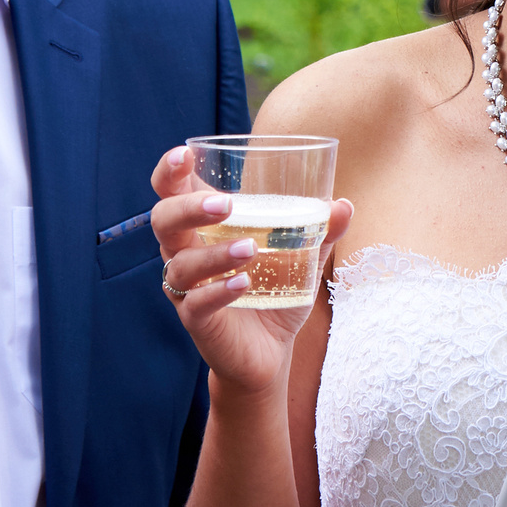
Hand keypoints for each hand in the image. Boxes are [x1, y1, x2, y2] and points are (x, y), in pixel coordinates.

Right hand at [150, 145, 352, 400]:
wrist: (269, 352)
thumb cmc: (275, 293)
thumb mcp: (301, 260)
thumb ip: (319, 232)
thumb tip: (343, 204)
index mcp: (202, 229)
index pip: (171, 192)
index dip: (169, 172)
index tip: (183, 154)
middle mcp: (185, 254)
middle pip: (163, 221)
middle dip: (187, 207)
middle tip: (224, 205)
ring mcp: (187, 289)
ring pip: (181, 264)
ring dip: (213, 255)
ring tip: (250, 249)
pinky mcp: (197, 321)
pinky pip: (196, 304)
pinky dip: (219, 292)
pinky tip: (243, 285)